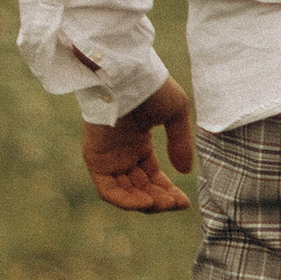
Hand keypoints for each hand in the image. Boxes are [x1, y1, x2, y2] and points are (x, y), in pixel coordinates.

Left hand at [81, 77, 194, 213]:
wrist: (126, 75)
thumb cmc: (151, 87)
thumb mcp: (175, 114)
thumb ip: (180, 142)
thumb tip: (185, 171)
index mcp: (138, 142)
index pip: (152, 177)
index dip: (168, 191)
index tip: (185, 202)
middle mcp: (122, 153)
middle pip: (140, 188)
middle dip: (160, 200)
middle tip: (177, 204)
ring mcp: (108, 158)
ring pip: (125, 193)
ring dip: (145, 203)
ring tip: (165, 204)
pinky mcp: (95, 160)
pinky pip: (108, 191)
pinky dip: (126, 201)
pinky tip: (147, 201)